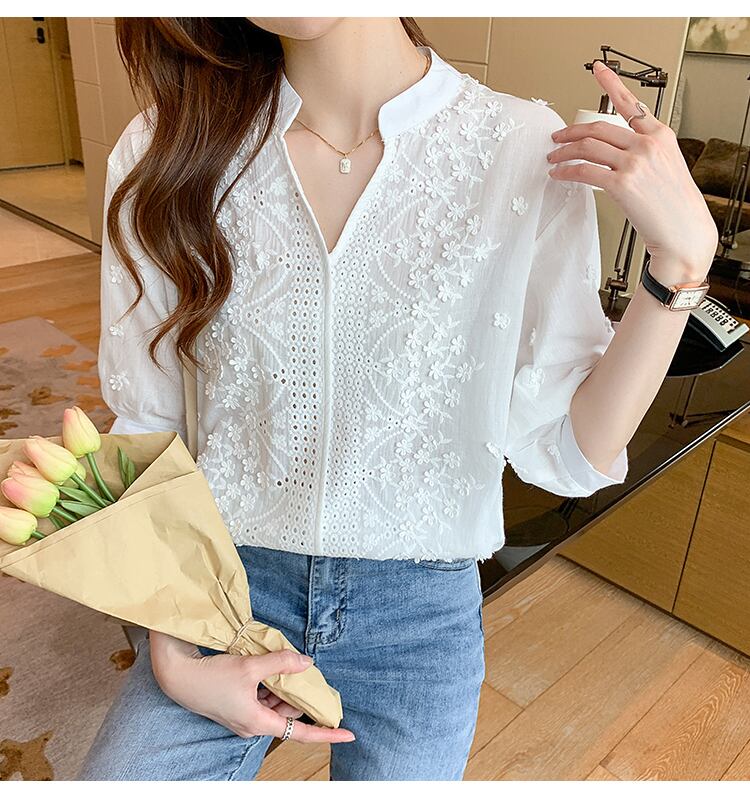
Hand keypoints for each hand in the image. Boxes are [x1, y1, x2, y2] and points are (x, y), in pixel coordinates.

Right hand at [149, 630, 354, 743]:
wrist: (178, 676)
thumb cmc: (212, 676)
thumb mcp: (250, 667)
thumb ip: (281, 664)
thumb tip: (307, 662)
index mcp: (259, 723)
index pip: (301, 733)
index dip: (326, 733)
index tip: (348, 733)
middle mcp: (253, 725)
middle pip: (289, 713)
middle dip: (301, 695)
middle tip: (311, 673)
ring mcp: (244, 716)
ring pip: (276, 704)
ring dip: (285, 687)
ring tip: (289, 665)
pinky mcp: (237, 706)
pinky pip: (263, 699)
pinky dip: (271, 685)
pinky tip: (272, 666)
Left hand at [545, 60, 717, 281]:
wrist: (683, 230)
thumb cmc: (673, 203)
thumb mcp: (666, 165)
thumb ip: (643, 150)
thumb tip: (615, 149)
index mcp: (659, 134)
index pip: (630, 103)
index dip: (610, 84)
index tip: (597, 69)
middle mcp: (647, 144)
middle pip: (598, 128)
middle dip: (571, 132)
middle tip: (556, 138)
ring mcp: (634, 163)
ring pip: (587, 148)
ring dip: (563, 152)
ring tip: (552, 158)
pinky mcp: (622, 184)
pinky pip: (584, 172)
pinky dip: (566, 172)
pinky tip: (558, 175)